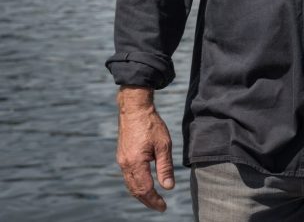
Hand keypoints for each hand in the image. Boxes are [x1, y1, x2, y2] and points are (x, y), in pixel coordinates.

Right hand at [116, 86, 175, 210]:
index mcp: (136, 163)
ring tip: (153, 200)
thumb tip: (169, 187)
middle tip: (160, 207)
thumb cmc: (151, 125)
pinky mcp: (122, 156)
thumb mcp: (164, 145)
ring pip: (130, 184)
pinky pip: (128, 177)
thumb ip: (165, 167)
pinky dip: (136, 185)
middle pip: (135, 190)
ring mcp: (121, 161)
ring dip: (141, 194)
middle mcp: (125, 164)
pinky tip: (144, 186)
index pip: (145, 189)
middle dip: (147, 200)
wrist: (134, 110)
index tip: (164, 207)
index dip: (154, 200)